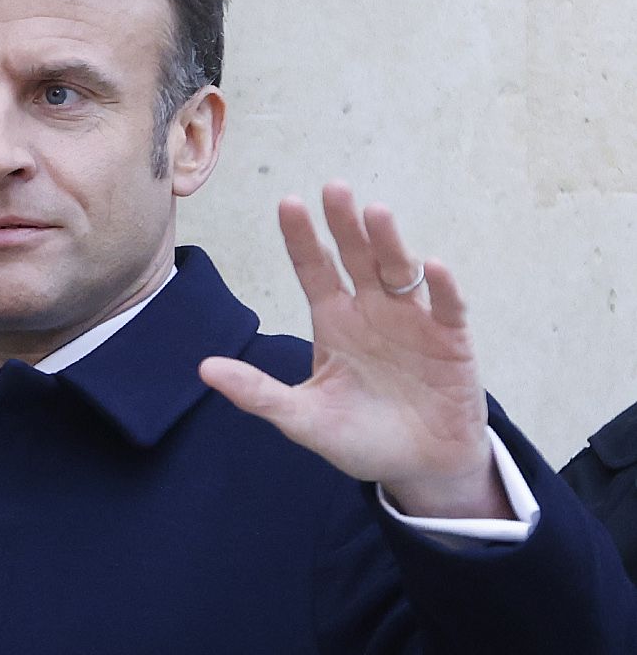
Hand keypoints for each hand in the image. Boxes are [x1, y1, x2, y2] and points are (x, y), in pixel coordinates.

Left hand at [199, 184, 509, 520]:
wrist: (418, 466)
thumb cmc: (361, 438)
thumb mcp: (302, 418)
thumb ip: (258, 393)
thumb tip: (203, 369)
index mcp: (334, 321)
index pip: (314, 270)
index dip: (302, 238)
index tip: (288, 203)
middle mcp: (372, 311)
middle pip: (357, 257)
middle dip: (344, 224)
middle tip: (333, 188)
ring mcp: (413, 321)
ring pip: (400, 271)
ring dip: (389, 242)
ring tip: (375, 212)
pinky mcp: (451, 340)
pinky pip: (448, 307)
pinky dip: (442, 287)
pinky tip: (433, 266)